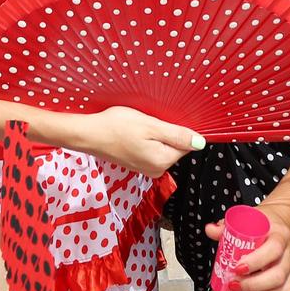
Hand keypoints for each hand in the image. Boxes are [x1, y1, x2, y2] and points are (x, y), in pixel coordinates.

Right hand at [69, 105, 201, 177]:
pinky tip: (134, 133)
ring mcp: (145, 168)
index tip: (161, 121)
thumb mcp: (151, 126)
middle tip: (147, 122)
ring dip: (155, 135)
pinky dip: (146, 140)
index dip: (176, 129)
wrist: (89, 134)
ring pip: (162, 147)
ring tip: (138, 127)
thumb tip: (200, 143)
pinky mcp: (137, 164)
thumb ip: (177, 135)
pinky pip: (151, 150)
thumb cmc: (117, 127)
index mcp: (162, 161)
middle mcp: (156, 169)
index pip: (185, 145)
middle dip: (165, 132)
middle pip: (174, 147)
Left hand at [205, 202, 289, 290]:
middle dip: (253, 285)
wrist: (278, 225)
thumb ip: (226, 227)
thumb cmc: (261, 225)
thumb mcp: (245, 220)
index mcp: (279, 235)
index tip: (237, 268)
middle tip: (235, 283)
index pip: (273, 249)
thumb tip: (210, 230)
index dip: (255, 262)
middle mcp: (289, 254)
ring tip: (244, 290)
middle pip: (278, 275)